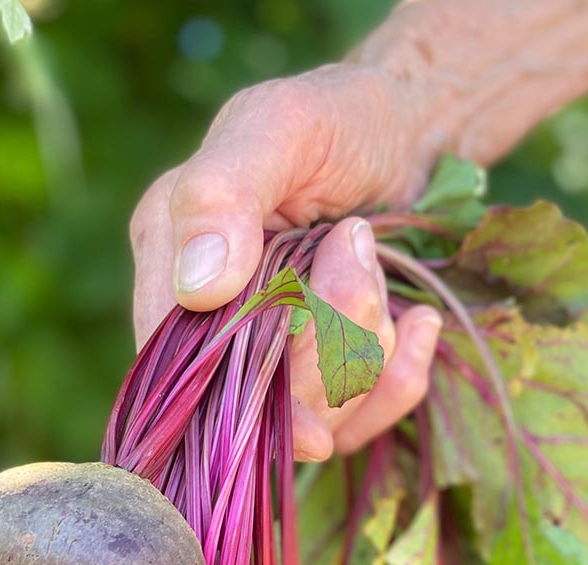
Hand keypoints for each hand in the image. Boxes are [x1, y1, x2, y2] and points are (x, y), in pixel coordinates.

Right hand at [130, 64, 441, 461]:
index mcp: (170, 260)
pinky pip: (364, 421)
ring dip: (366, 342)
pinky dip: (402, 377)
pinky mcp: (324, 388)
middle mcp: (210, 323)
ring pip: (316, 413)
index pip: (179, 357)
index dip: (233, 381)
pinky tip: (418, 325)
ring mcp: (270, 364)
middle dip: (326, 330)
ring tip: (377, 263)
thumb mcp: (283, 127)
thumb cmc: (340, 121)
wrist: (412, 139)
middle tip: (356, 244)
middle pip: (256, 396)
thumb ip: (224, 192)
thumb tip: (197, 288)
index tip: (300, 347)